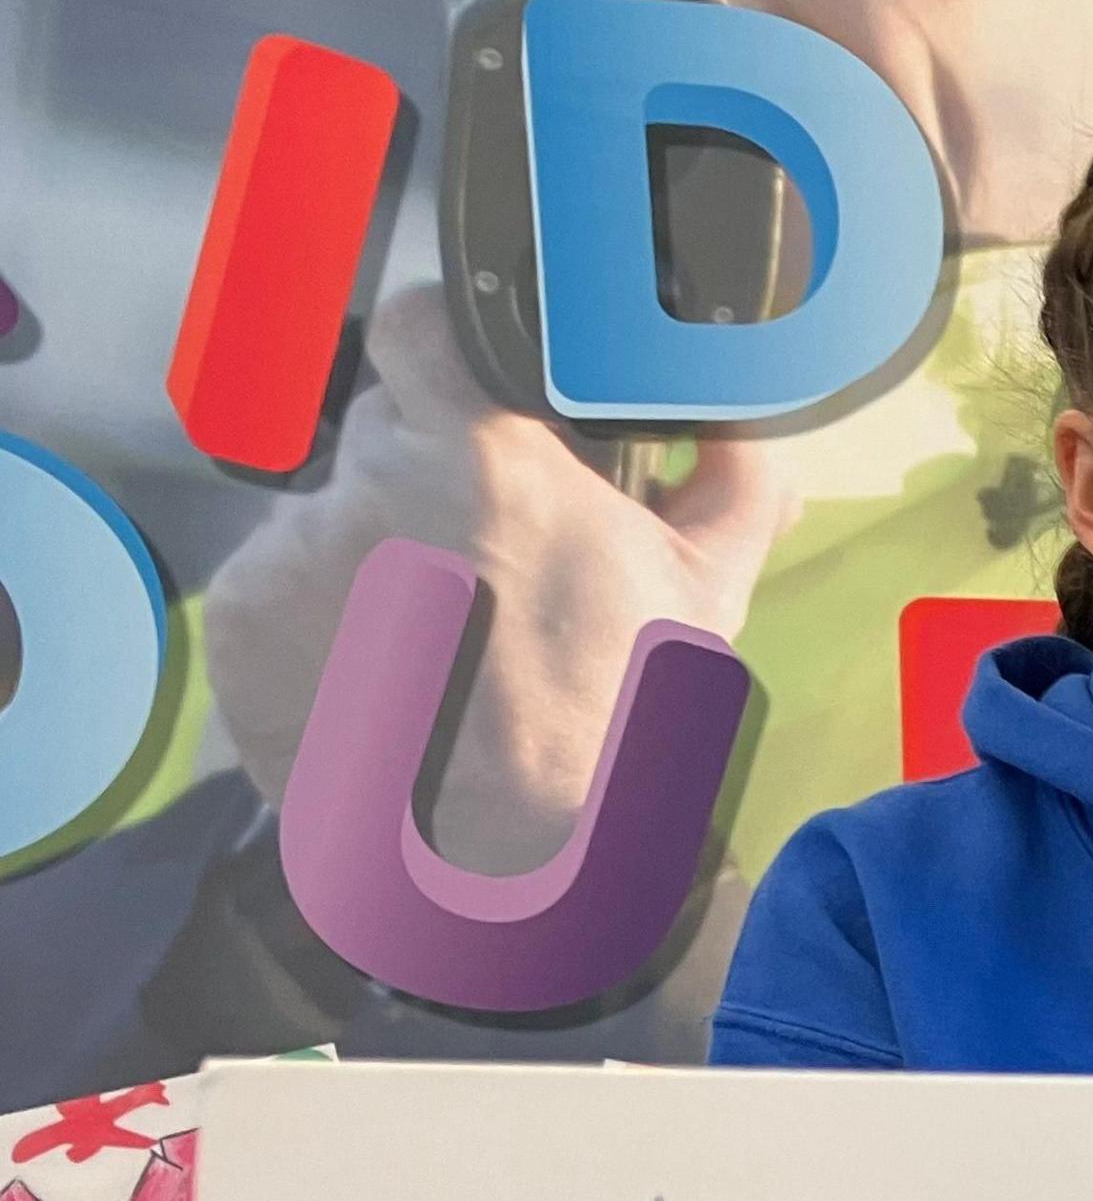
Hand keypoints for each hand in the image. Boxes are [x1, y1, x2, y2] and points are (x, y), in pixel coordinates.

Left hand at [203, 286, 796, 874]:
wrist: (518, 871)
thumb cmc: (621, 726)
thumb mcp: (705, 597)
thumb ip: (730, 485)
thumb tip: (742, 427)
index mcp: (484, 460)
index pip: (418, 328)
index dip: (442, 356)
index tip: (463, 393)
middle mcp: (369, 490)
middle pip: (378, 432)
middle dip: (424, 477)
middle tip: (480, 561)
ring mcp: (294, 559)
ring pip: (329, 514)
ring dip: (370, 553)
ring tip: (432, 643)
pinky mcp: (242, 625)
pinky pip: (280, 588)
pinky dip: (318, 622)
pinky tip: (378, 679)